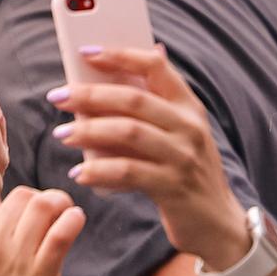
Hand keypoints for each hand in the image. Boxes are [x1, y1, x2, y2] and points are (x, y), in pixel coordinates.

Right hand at [0, 187, 83, 275]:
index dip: (14, 214)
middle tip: (54, 216)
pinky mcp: (42, 270)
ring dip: (61, 204)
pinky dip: (74, 218)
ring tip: (68, 215)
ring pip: (43, 204)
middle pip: (22, 197)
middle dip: (40, 201)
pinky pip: (63, 229)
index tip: (26, 228)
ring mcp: (15, 254)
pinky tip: (77, 222)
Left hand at [51, 46, 254, 266]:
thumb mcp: (181, 135)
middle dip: (90, 95)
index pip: (156, 66)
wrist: (217, 223)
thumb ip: (158, 104)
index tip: (86, 52)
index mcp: (189, 107)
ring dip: (89, 131)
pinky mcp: (174, 187)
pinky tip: (79, 173)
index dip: (120, 55)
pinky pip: (129, 173)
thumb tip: (144, 57)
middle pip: (134, 99)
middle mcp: (190, 127)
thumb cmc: (188, 173)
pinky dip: (99, 171)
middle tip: (58, 97)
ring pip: (128, 133)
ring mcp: (183, 157)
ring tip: (62, 134)